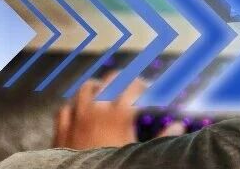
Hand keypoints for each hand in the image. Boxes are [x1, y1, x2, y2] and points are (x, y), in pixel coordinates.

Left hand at [53, 72, 184, 149]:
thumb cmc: (113, 166)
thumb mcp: (139, 152)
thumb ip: (162, 137)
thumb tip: (179, 126)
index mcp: (119, 114)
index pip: (133, 86)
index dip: (143, 84)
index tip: (148, 89)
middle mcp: (96, 110)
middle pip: (110, 81)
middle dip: (122, 79)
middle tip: (129, 83)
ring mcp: (76, 118)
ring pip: (85, 89)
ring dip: (96, 87)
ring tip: (104, 90)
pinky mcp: (61, 129)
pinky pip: (65, 108)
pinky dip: (73, 105)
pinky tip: (78, 109)